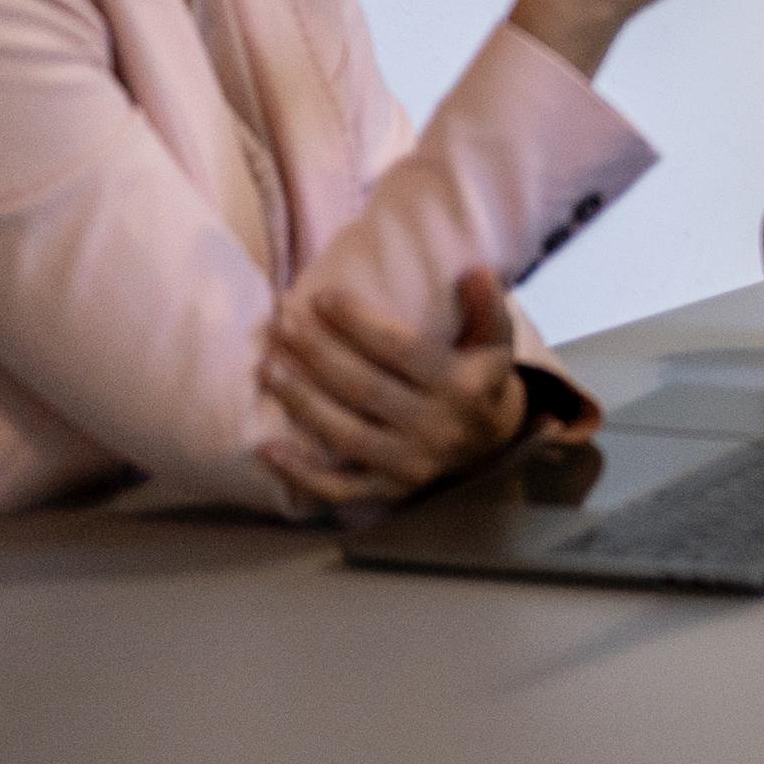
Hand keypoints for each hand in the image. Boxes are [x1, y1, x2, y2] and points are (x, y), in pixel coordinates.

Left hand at [259, 266, 526, 512]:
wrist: (493, 442)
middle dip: (317, 354)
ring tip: (267, 368)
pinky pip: (339, 488)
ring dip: (300, 401)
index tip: (321, 298)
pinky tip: (266, 448)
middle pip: (364, 388)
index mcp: (463, 386)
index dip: (359, 323)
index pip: (402, 350)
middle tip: (281, 325)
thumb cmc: (482, 377)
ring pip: (345, 434)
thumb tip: (474, 272)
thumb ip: (488, 304)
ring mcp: (410, 464)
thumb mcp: (497, 338)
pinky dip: (300, 473)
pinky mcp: (389, 491)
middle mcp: (436, 427)